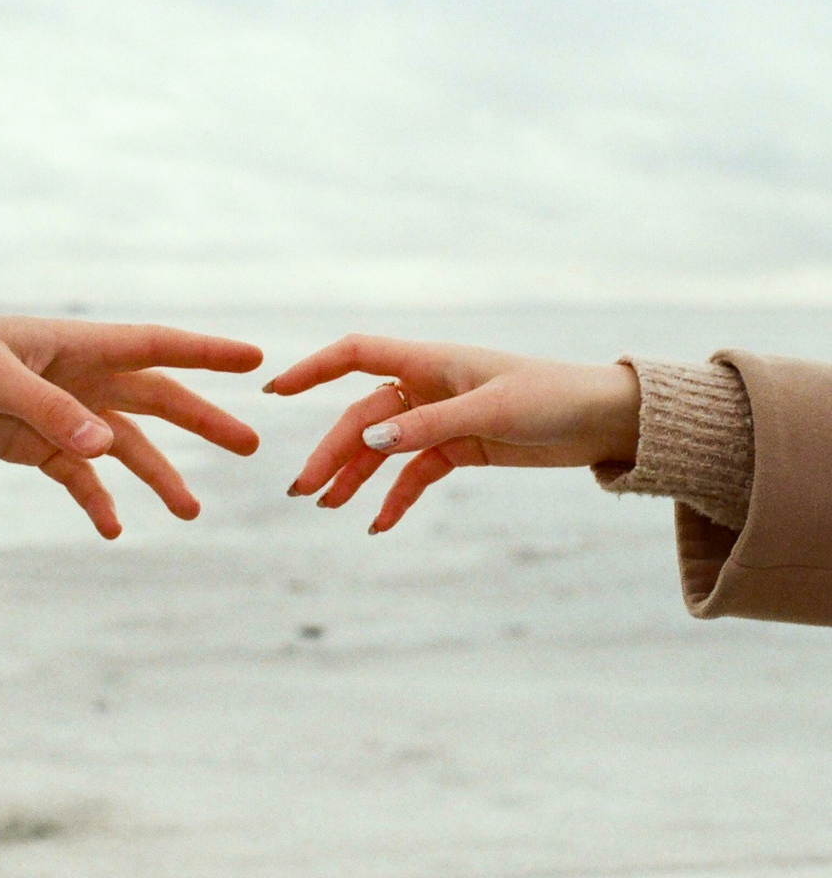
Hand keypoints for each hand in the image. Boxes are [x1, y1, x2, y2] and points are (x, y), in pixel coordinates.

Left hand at [0, 313, 262, 538]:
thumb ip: (51, 410)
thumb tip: (107, 446)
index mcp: (82, 346)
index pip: (157, 347)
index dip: (207, 353)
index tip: (253, 361)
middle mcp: (86, 379)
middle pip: (159, 400)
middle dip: (205, 422)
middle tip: (250, 445)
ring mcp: (69, 415)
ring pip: (129, 447)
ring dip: (161, 476)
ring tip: (190, 512)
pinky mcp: (43, 447)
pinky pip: (82, 478)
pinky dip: (99, 501)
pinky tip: (113, 529)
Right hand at [265, 335, 639, 533]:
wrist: (604, 419)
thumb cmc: (552, 397)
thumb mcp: (489, 411)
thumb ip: (428, 424)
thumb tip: (369, 437)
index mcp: (430, 361)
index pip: (356, 355)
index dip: (313, 369)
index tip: (275, 390)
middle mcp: (427, 386)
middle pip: (363, 416)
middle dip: (331, 451)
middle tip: (302, 490)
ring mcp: (441, 418)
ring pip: (384, 447)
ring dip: (355, 476)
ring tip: (326, 506)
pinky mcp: (460, 447)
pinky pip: (416, 473)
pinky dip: (397, 497)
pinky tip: (380, 525)